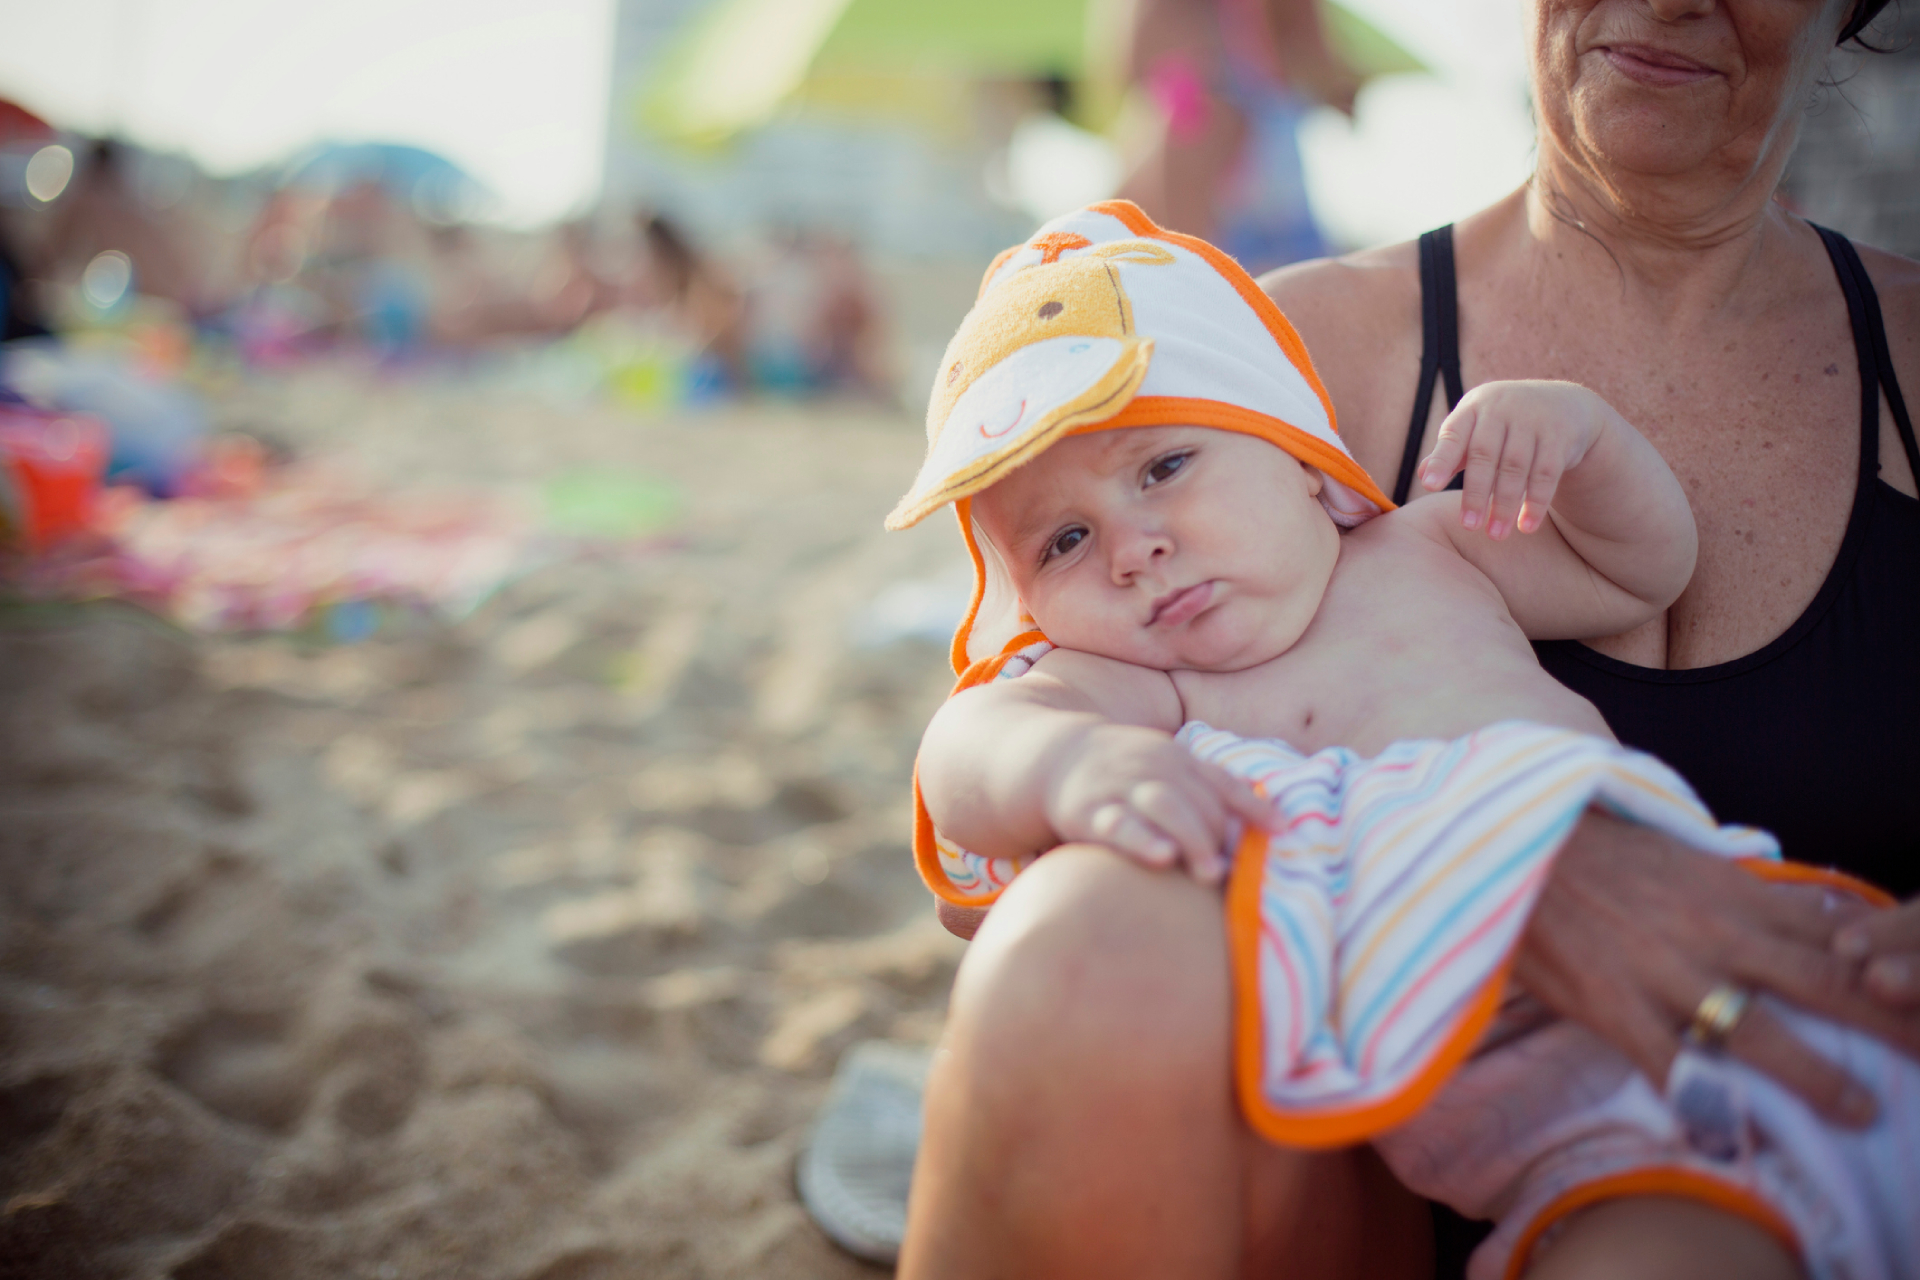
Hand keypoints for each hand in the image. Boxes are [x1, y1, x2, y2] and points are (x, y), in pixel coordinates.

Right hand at [1045, 724, 1272, 884]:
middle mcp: (1152, 768)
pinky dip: (1143, 841)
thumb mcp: (1165, 766)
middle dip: (1218, 835)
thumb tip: (1268, 818)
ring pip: (1165, 807)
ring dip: (1193, 838)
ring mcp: (1121, 787)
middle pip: (1197, 800)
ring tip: (1211, 873)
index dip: (1252, 806)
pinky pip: (1119, 826)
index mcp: (1175, 758)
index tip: (1282, 829)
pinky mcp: (1089, 811)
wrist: (1053, 755)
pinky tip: (1163, 858)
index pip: (1221, 781)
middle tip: (1232, 871)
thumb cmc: (1123, 771)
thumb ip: (1208, 789)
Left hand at [1419, 380, 1610, 539]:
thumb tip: (1423, 476)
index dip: (1441, 461)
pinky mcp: (1560, 436)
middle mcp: (1502, 409)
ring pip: (1516, 468)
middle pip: (1485, 455)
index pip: (1453, 435)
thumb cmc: (1502, 424)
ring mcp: (1534, 420)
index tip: (1429, 487)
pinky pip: (1546, 474)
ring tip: (1495, 535)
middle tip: (1468, 526)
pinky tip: (1526, 527)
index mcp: (1474, 408)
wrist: (1562, 404)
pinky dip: (1536, 503)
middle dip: (1475, 494)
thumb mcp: (1474, 430)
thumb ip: (1450, 453)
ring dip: (1505, 505)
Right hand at [1514, 809, 1918, 1127]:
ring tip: (1860, 1110)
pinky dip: (1702, 1102)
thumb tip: (1820, 919)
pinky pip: (1669, 1066)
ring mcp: (1664, 972)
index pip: (1834, 932)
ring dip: (1818, 1076)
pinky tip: (1729, 1132)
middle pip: (1822, 982)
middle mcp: (1713, 932)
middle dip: (1886, 1022)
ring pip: (1759, 1032)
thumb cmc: (1601, 856)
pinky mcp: (1614, 1005)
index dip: (1890, 968)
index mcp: (1733, 892)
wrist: (1512, 849)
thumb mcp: (1684, 857)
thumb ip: (1747, 894)